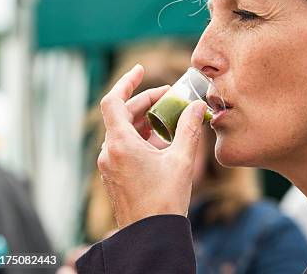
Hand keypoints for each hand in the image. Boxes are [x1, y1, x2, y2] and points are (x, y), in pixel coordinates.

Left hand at [97, 64, 207, 228]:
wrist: (151, 236)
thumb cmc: (164, 200)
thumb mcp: (181, 159)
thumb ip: (189, 128)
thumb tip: (197, 106)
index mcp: (120, 144)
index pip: (113, 101)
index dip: (127, 82)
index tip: (141, 69)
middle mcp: (109, 152)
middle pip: (121, 115)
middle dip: (145, 102)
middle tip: (170, 97)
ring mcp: (109, 165)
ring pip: (124, 132)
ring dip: (145, 121)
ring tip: (171, 122)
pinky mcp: (115, 176)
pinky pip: (124, 147)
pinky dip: (142, 138)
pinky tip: (164, 144)